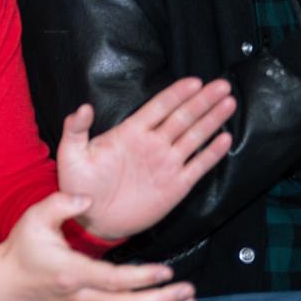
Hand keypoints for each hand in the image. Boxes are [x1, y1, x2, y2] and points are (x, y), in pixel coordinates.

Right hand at [0, 192, 195, 300]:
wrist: (4, 284)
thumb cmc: (22, 249)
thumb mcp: (34, 218)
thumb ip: (61, 203)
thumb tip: (88, 200)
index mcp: (71, 273)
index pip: (114, 281)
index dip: (144, 278)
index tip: (168, 271)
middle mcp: (81, 299)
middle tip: (188, 290)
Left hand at [53, 81, 234, 241]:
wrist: (92, 219)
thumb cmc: (79, 185)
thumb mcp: (72, 155)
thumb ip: (76, 129)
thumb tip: (83, 107)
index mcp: (130, 133)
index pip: (158, 107)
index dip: (176, 94)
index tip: (195, 81)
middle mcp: (152, 144)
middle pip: (182, 117)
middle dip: (203, 101)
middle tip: (222, 85)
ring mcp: (166, 164)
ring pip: (194, 136)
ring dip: (212, 120)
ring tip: (229, 102)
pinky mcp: (175, 186)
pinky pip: (198, 166)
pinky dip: (212, 153)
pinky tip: (225, 138)